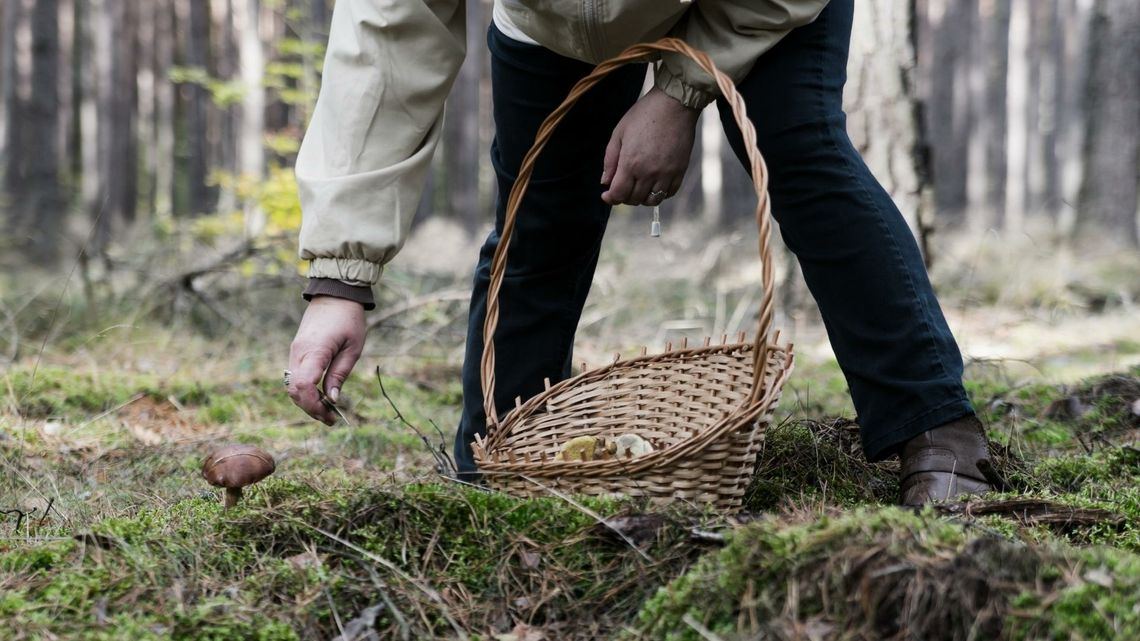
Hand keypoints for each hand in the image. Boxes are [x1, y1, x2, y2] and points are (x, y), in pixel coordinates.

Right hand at [287, 296, 364, 424]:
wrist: (335, 295)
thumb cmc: (349, 319)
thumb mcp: (352, 348)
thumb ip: (340, 374)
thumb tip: (333, 399)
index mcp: (314, 350)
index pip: (304, 385)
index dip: (314, 405)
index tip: (330, 415)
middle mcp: (299, 352)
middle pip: (295, 390)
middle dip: (311, 408)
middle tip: (331, 419)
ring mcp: (295, 351)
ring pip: (292, 386)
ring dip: (307, 402)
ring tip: (327, 411)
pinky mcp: (296, 351)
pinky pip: (295, 377)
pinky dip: (305, 391)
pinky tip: (320, 396)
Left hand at [601, 87, 699, 206]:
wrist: (674, 103)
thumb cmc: (643, 114)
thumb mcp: (619, 133)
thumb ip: (610, 160)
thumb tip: (605, 182)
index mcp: (631, 163)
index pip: (618, 194)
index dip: (610, 198)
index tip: (607, 195)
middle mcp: (649, 172)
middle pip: (634, 199)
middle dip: (624, 197)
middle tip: (622, 186)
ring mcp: (666, 173)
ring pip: (652, 200)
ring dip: (642, 198)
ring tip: (638, 187)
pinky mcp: (680, 171)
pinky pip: (669, 193)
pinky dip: (660, 193)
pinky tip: (654, 184)